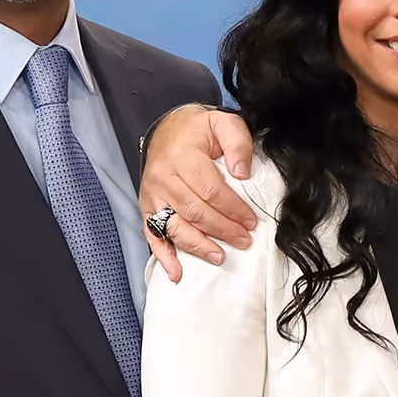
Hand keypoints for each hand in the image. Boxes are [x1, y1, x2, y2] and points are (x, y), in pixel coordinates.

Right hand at [138, 104, 262, 280]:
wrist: (169, 129)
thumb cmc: (198, 130)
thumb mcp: (223, 123)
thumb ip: (238, 144)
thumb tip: (242, 173)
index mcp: (182, 157)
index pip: (210, 191)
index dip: (232, 209)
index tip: (251, 221)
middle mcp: (163, 178)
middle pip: (195, 212)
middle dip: (222, 230)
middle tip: (243, 240)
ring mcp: (152, 195)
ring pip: (176, 226)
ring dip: (199, 246)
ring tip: (220, 256)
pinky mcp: (147, 208)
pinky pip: (153, 235)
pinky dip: (165, 256)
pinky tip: (176, 273)